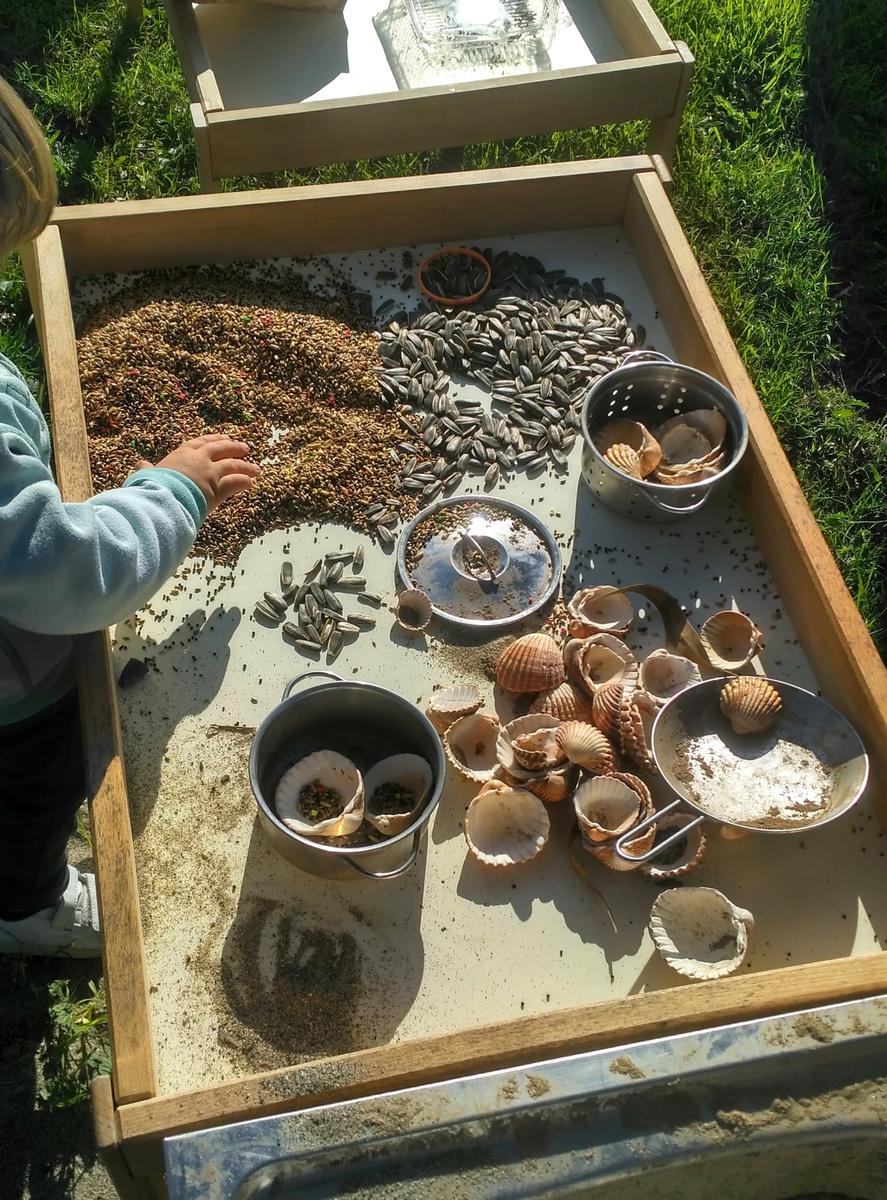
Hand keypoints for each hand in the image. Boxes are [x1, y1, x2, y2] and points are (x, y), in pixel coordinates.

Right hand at [139, 434, 260, 513]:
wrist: (162, 498)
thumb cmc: (151, 486)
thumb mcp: (147, 474)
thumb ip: (146, 469)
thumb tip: (141, 465)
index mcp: (181, 453)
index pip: (200, 442)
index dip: (212, 440)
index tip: (221, 438)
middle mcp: (199, 459)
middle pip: (221, 449)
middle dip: (233, 447)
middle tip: (244, 448)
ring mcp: (211, 472)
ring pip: (233, 465)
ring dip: (246, 466)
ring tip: (256, 468)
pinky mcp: (218, 488)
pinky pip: (235, 482)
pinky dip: (244, 482)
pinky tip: (250, 483)